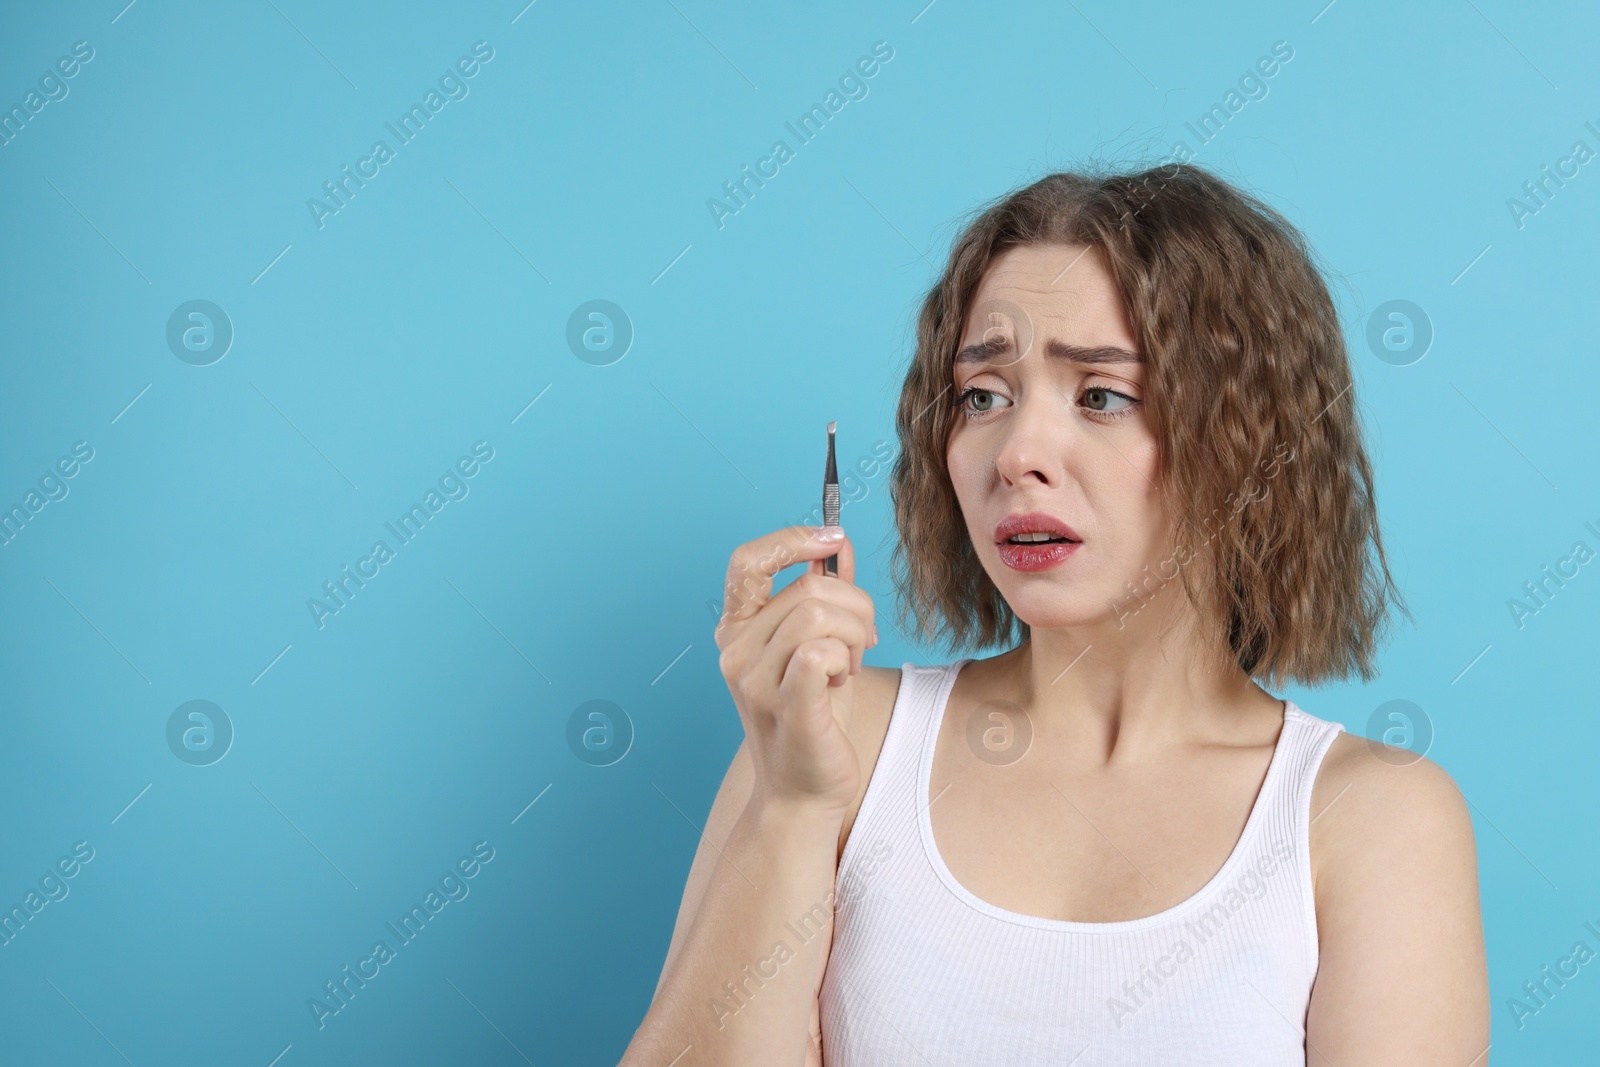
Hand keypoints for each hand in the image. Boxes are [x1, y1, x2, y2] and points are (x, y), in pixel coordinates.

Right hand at [714, 525, 877, 815]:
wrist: (804, 790)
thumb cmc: (814, 715)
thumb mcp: (823, 646)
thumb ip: (827, 595)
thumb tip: (839, 546)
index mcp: (737, 629)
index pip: (747, 561)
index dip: (791, 539)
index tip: (832, 539)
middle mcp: (736, 652)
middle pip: (808, 588)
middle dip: (855, 605)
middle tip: (864, 639)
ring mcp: (755, 682)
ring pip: (819, 615)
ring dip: (855, 634)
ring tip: (851, 664)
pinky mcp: (785, 707)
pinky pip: (819, 652)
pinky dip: (845, 657)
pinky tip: (842, 678)